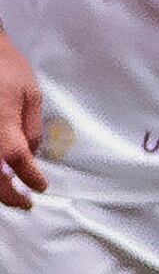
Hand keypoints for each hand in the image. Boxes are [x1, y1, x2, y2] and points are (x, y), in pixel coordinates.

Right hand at [0, 29, 44, 210]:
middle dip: (8, 195)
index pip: (17, 161)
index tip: (40, 187)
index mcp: (2, 124)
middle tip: (24, 203)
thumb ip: (31, 128)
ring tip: (9, 195)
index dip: (29, 178)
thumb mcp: (31, 95)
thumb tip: (31, 155)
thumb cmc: (7, 70)